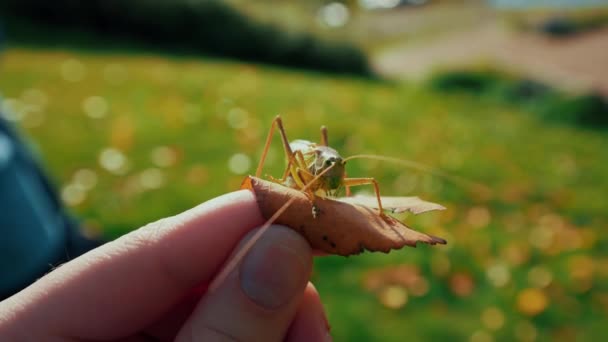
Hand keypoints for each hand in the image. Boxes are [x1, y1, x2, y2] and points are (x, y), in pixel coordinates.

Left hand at [0, 190, 330, 340]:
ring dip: (273, 318)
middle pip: (183, 281)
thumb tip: (285, 243)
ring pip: (209, 306)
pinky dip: (259, 337)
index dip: (221, 224)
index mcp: (29, 334)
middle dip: (264, 284)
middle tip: (317, 304)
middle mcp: (76, 332)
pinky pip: (213, 332)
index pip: (136, 255)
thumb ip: (221, 328)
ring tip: (314, 337)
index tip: (294, 203)